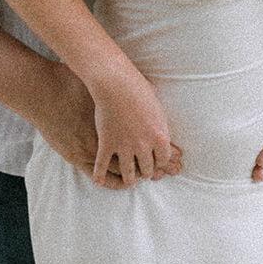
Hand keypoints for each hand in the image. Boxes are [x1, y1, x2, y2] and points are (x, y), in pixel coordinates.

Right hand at [33, 62, 180, 189]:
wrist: (115, 83)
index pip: (163, 159)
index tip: (156, 163)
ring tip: (129, 180)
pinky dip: (100, 175)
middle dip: (146, 171)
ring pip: (129, 173)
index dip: (160, 162)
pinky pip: (103, 166)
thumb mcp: (157, 105)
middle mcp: (144, 145)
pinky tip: (99, 181)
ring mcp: (124, 147)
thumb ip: (160, 122)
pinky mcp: (107, 144)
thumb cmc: (138, 88)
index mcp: (159, 136)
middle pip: (147, 169)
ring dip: (129, 178)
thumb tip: (163, 126)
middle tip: (143, 172)